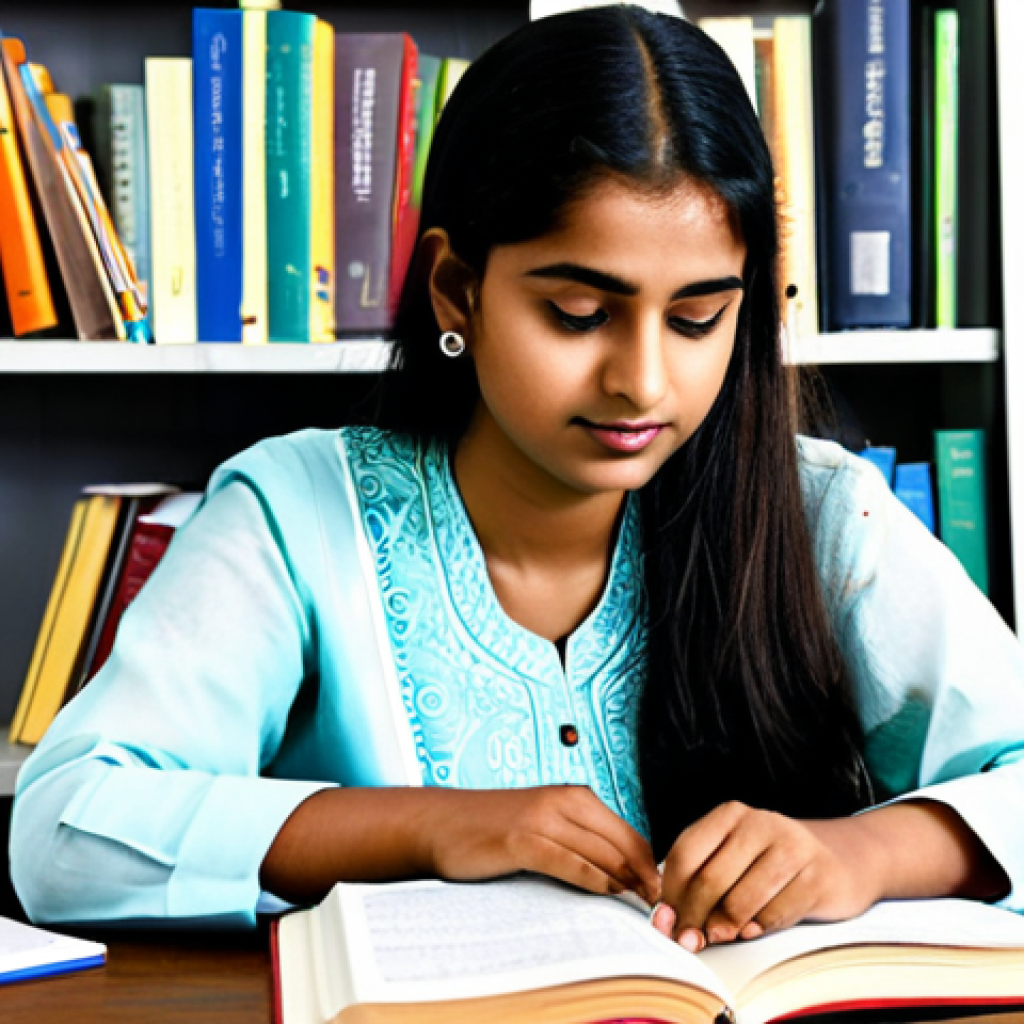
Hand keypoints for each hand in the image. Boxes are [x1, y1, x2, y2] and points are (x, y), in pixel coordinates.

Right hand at [420, 786, 660, 904]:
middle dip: (644, 875)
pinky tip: (606, 892)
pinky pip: (569, 861)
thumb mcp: (544, 824)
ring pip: (600, 852)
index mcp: (573, 796)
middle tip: (657, 903)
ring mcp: (541, 819)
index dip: (649, 863)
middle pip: (620, 842)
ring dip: (624, 880)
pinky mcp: (522, 840)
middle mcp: (561, 801)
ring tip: (636, 903)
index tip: (660, 890)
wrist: (441, 822)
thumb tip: (623, 872)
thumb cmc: (494, 829)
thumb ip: (580, 838)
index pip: (627, 832)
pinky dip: (593, 878)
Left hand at [652, 801, 882, 951]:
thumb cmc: (771, 863)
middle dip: (694, 918)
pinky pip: (775, 915)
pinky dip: (759, 929)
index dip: (671, 894)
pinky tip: (755, 929)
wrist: (840, 857)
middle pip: (709, 881)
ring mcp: (791, 848)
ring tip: (723, 935)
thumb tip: (667, 922)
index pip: (685, 854)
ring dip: (726, 928)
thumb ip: (700, 881)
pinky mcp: (817, 877)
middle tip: (690, 941)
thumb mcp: (735, 857)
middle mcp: (759, 824)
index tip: (667, 921)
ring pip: (741, 902)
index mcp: (730, 814)